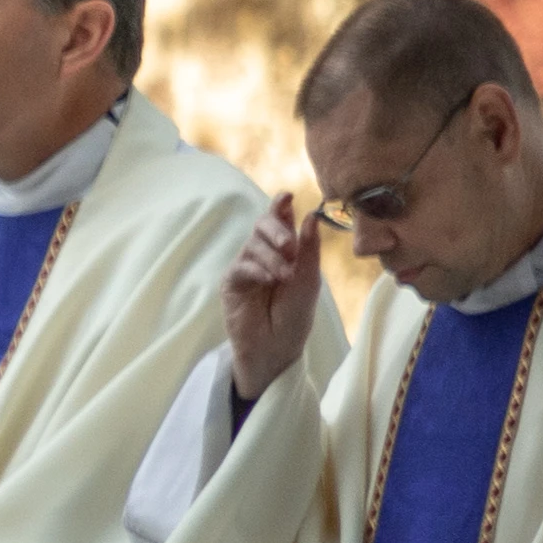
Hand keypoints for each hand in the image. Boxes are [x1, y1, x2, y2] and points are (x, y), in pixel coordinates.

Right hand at [222, 193, 316, 402]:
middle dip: (275, 229)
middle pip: (262, 226)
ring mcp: (246, 268)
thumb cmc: (296, 315)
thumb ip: (309, 248)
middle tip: (289, 246)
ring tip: (285, 277)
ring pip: (253, 245)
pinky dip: (257, 269)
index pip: (280, 221)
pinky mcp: (231, 283)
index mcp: (285, 251)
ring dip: (272, 257)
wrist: (278, 347)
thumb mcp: (310, 279)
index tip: (287, 196)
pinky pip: (241, 266)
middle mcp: (263, 254)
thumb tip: (310, 216)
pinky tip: (270, 279)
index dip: (280, 206)